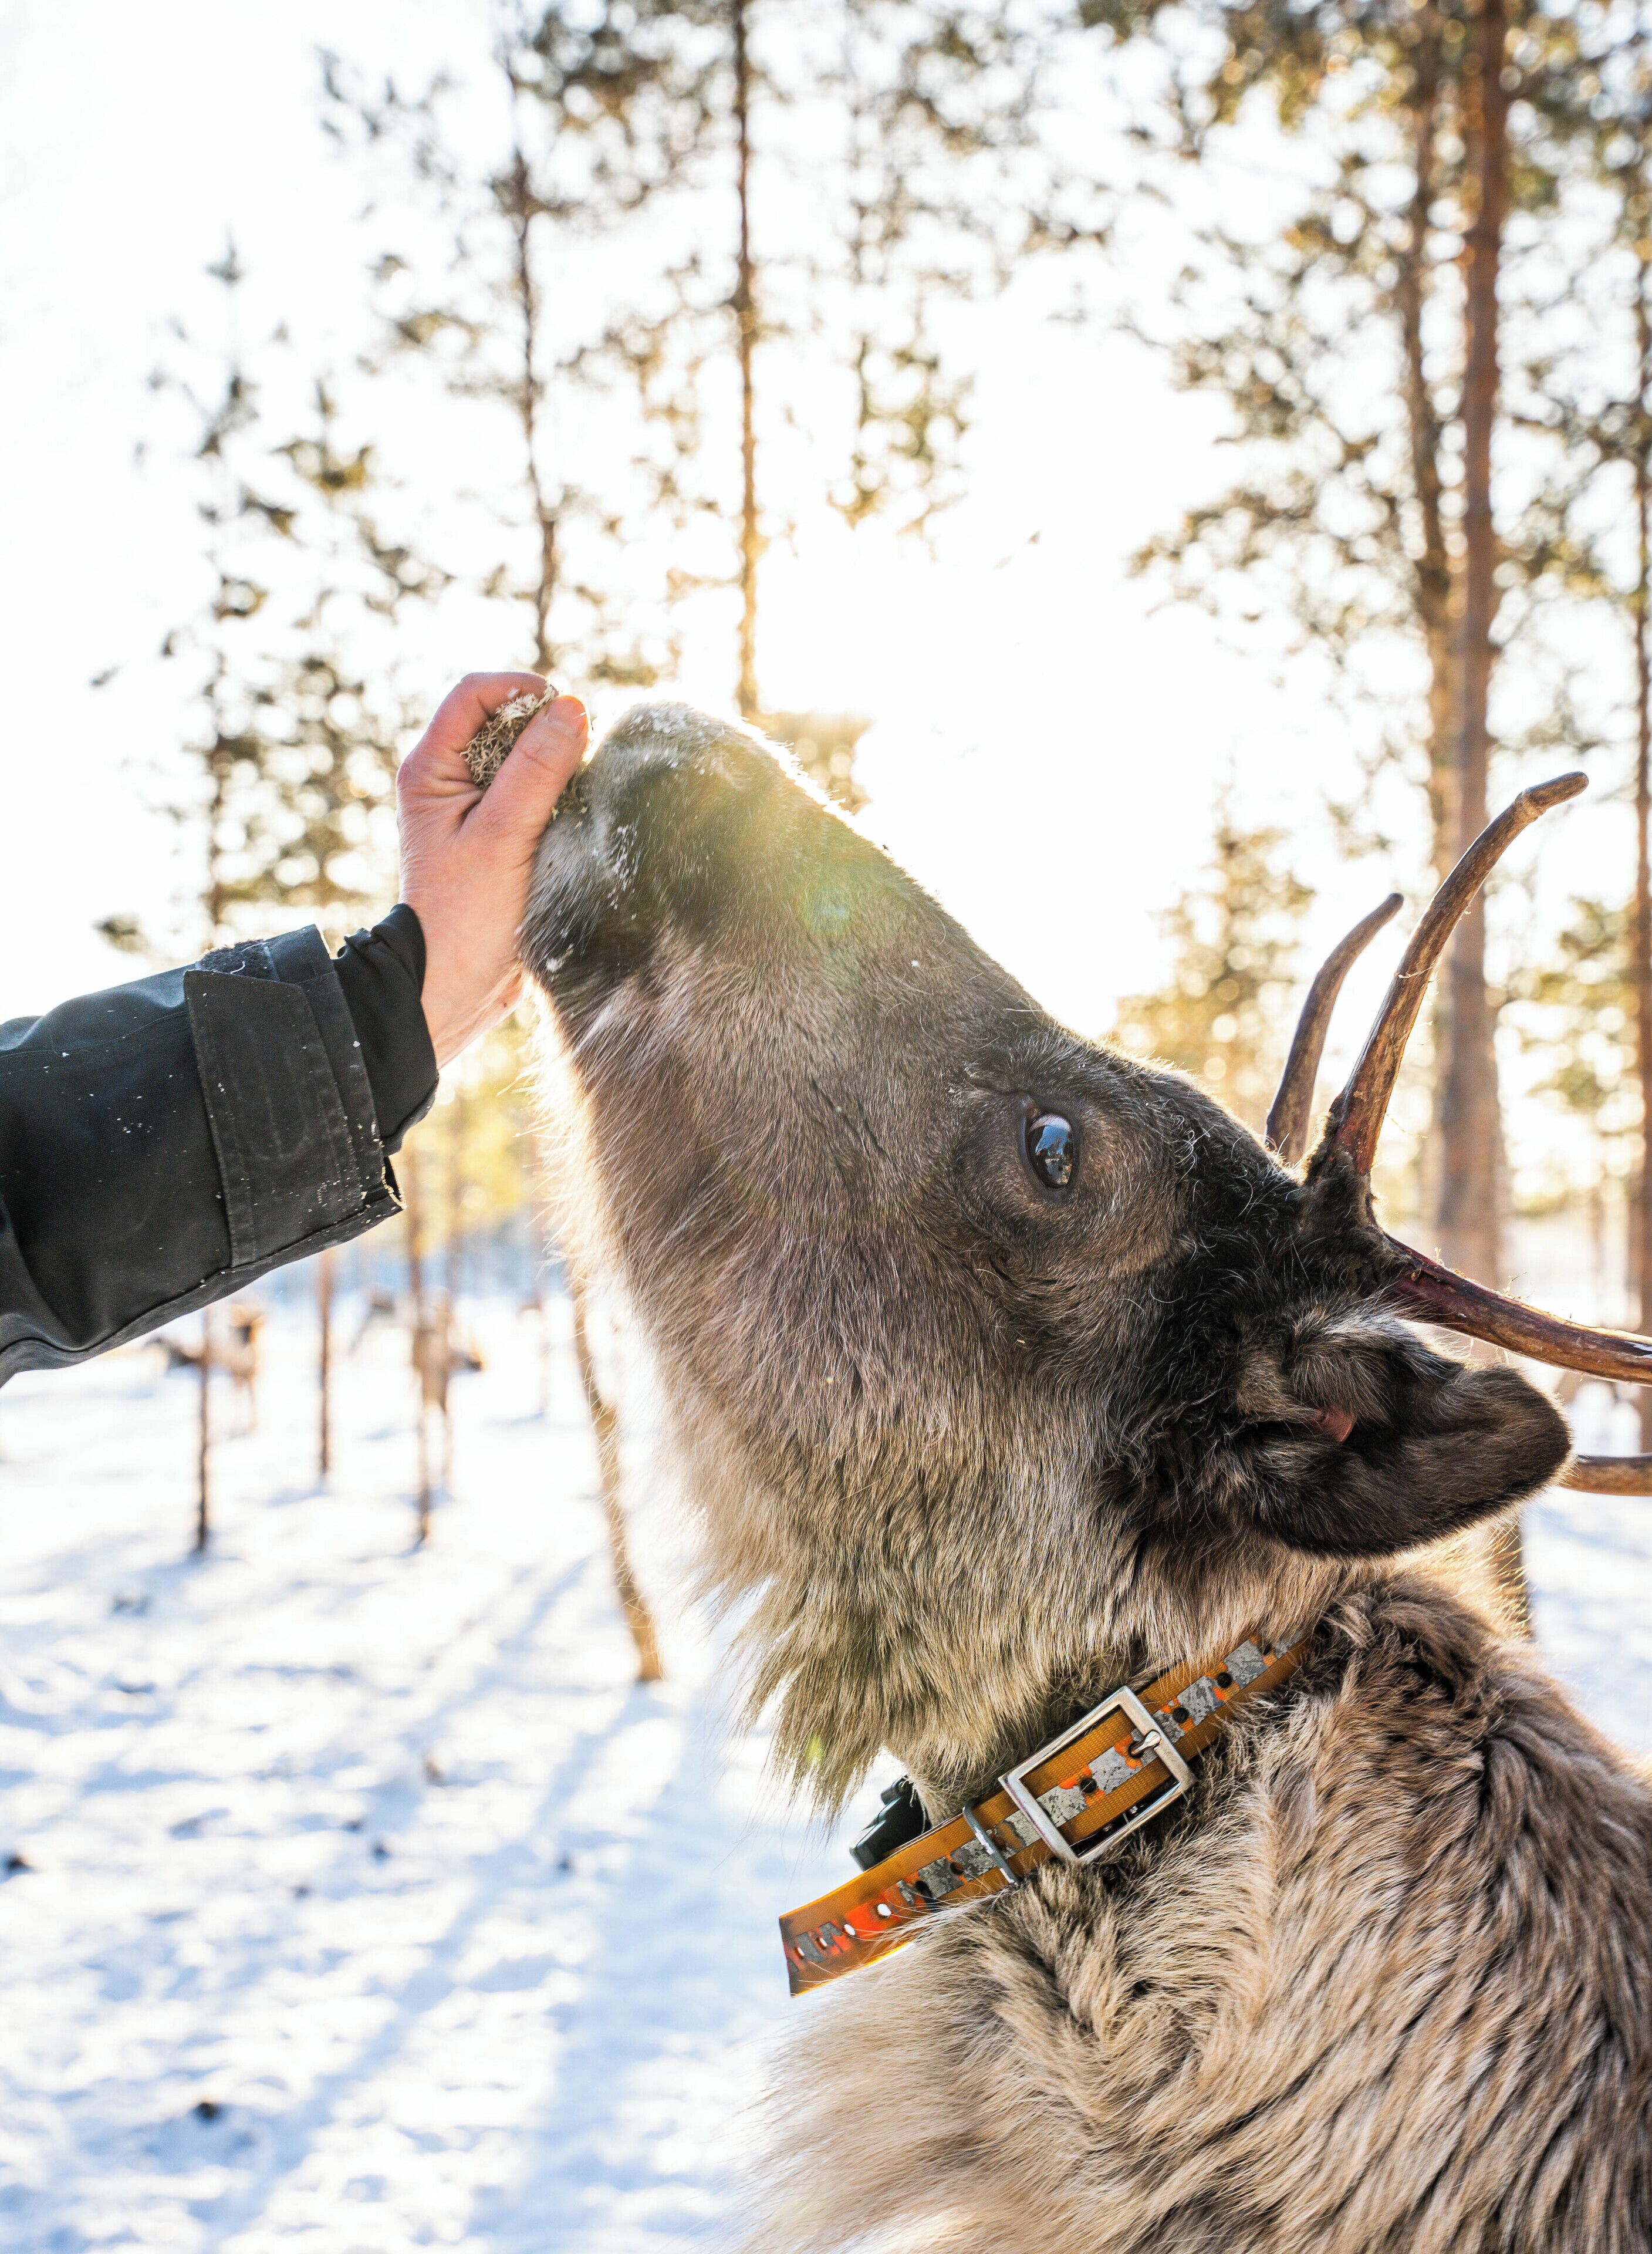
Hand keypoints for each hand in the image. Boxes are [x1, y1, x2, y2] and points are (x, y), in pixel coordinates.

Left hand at [397, 673, 588, 1065]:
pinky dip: (557, 798)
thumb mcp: (503, 836)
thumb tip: (573, 706)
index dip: (521, 691)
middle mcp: (448, 780)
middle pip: (503, 721)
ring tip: (573, 798)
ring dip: (556, 767)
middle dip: (546, 731)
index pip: (475, 693)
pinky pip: (533, 795)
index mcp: (430, 768)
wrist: (454, 987)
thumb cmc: (466, 916)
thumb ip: (537, 769)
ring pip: (523, 758)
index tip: (566, 714)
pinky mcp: (498, 836)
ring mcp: (473, 808)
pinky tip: (571, 823)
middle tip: (577, 761)